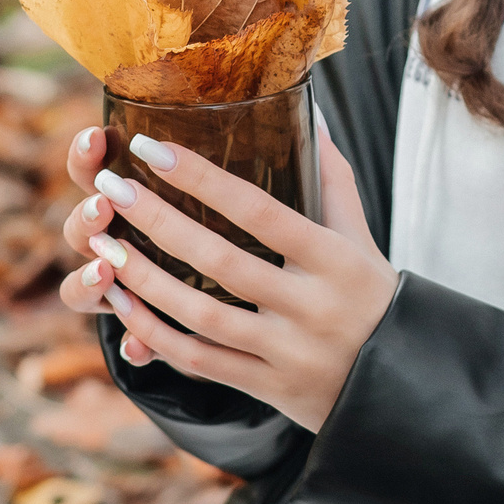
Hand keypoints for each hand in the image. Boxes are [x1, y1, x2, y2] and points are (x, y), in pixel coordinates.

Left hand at [54, 121, 396, 432]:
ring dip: (144, 281)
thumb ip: (332, 179)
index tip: (154, 148)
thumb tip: (311, 115)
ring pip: (201, 316)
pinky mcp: (267, 388)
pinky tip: (120, 303)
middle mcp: (310, 307)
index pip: (261, 212)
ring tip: (102, 245)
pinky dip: (153, 333)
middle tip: (112, 188)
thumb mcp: (361, 237)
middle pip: (222, 262)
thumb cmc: (372, 296)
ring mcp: (286, 353)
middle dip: (159, 223)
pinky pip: (198, 361)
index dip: (204, 180)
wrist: (400, 386)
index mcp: (334, 260)